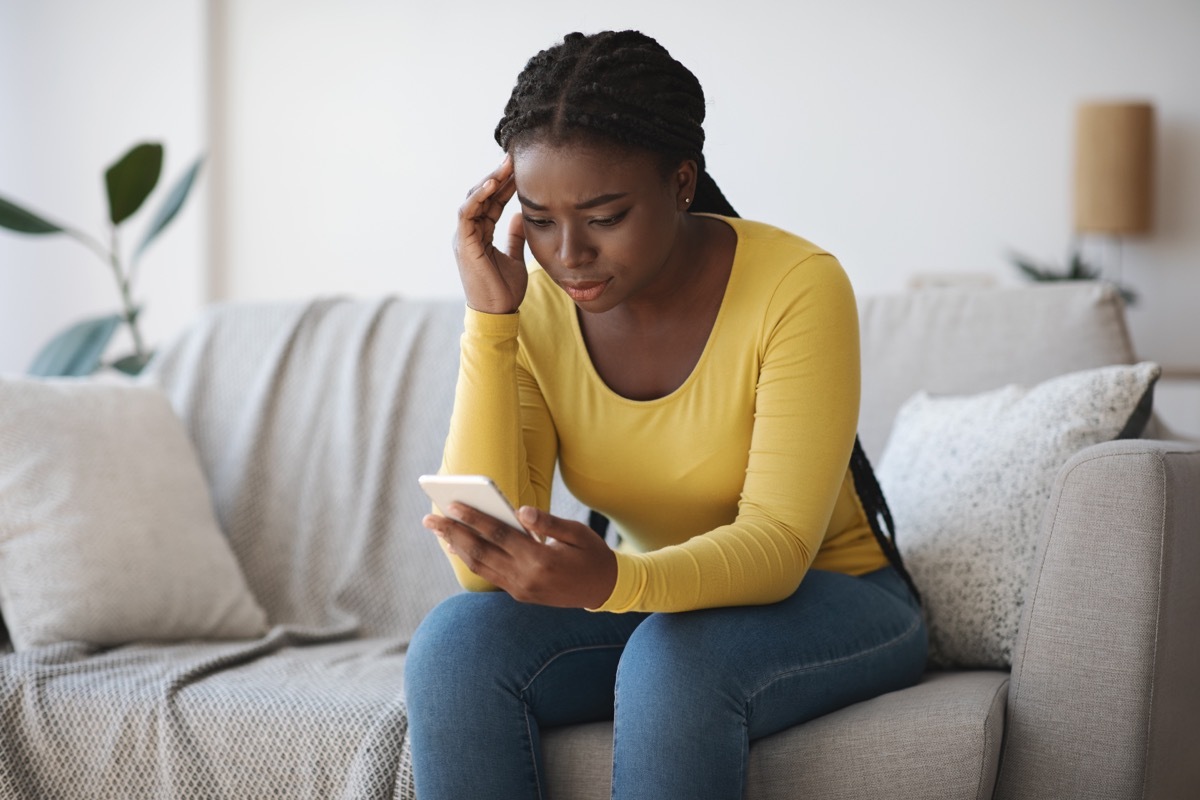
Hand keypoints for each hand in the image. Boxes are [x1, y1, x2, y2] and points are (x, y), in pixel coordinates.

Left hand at [423, 504, 617, 608]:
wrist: (605, 590)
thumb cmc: (593, 555)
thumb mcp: (577, 533)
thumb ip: (548, 522)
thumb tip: (520, 510)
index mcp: (541, 560)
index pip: (499, 535)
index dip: (474, 519)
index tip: (453, 505)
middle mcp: (526, 578)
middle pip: (480, 553)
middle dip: (453, 534)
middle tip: (430, 519)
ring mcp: (521, 590)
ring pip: (480, 567)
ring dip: (457, 547)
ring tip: (439, 530)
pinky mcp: (520, 595)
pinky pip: (489, 575)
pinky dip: (472, 560)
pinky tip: (460, 546)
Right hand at [453, 154, 527, 313]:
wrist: (498, 313)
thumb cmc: (504, 290)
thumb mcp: (515, 258)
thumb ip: (515, 237)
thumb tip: (521, 217)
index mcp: (480, 235)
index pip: (493, 202)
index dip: (506, 185)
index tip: (522, 169)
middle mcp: (470, 233)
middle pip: (483, 196)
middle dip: (498, 176)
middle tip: (515, 157)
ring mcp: (464, 237)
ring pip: (474, 199)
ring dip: (490, 180)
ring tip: (506, 164)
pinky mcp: (464, 243)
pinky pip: (467, 213)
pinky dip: (478, 196)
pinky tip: (493, 183)